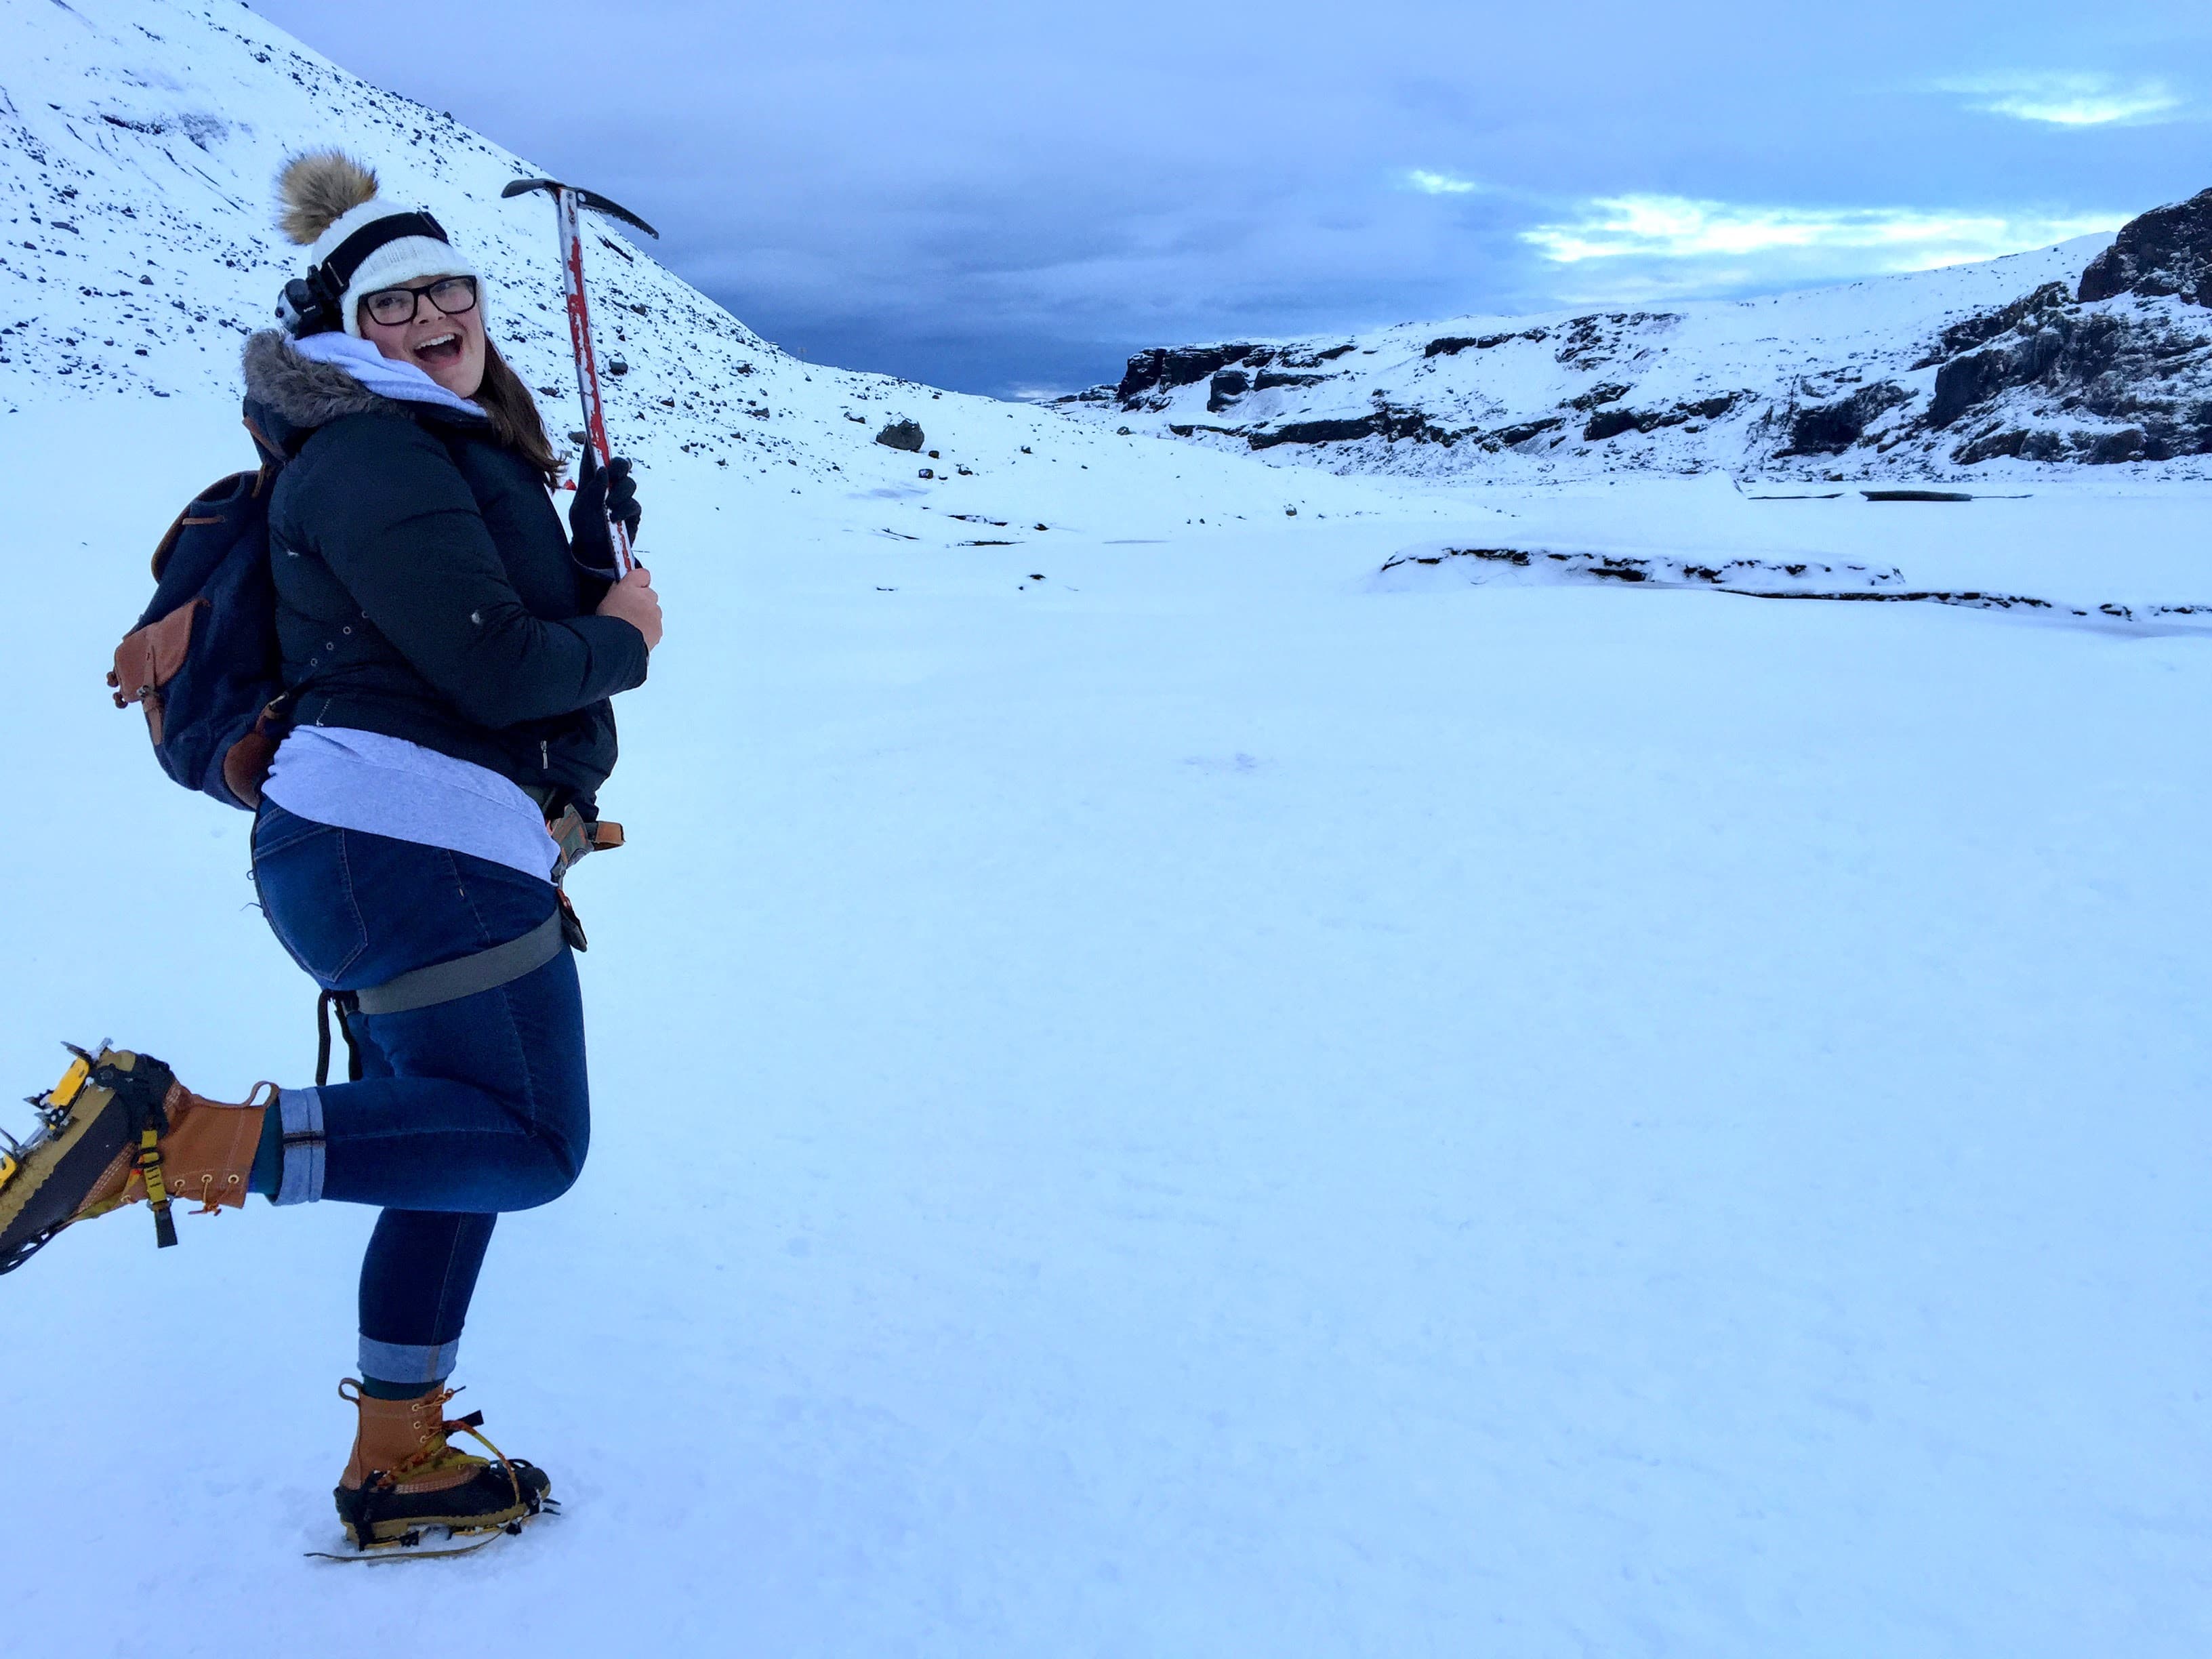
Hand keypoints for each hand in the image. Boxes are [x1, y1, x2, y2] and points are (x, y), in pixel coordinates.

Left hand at [569, 450, 640, 574]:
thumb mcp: (581, 509)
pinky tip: (614, 519)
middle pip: (620, 464)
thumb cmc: (584, 527)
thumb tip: (603, 470)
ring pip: (630, 483)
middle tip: (612, 474)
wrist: (595, 551)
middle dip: (618, 466)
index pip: (594, 456)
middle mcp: (608, 484)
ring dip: (619, 493)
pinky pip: (634, 504)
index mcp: (591, 479)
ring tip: (609, 507)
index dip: (595, 443)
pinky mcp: (633, 511)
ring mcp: (622, 497)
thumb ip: (592, 490)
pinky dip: (624, 510)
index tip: (594, 434)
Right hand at [596, 566, 661, 650]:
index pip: (643, 574)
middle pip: (649, 594)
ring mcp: (655, 613)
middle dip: (642, 600)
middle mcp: (646, 597)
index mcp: (631, 587)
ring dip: (646, 615)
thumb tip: (622, 587)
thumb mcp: (605, 600)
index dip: (638, 582)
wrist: (617, 644)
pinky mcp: (658, 629)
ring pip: (653, 610)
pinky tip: (637, 634)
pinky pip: (655, 625)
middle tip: (628, 611)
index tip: (632, 588)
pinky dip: (649, 628)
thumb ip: (617, 590)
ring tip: (631, 626)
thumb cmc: (607, 621)